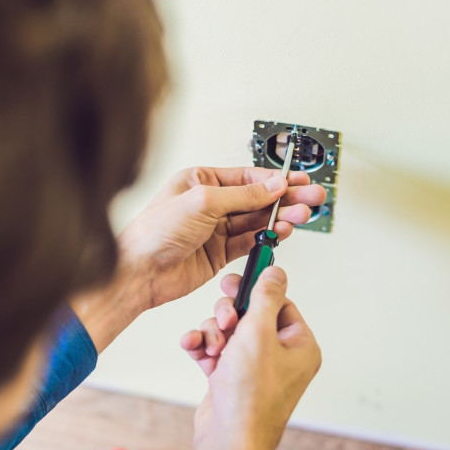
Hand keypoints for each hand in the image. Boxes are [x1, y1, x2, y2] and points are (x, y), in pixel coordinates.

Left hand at [118, 167, 325, 309]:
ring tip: (302, 216)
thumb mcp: (202, 203)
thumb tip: (272, 185)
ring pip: (256, 220)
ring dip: (280, 218)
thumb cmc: (154, 232)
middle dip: (285, 198)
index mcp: (200, 181)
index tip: (297, 182)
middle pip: (256, 198)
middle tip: (311, 198)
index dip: (275, 180)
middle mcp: (209, 204)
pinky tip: (282, 231)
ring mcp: (215, 229)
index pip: (247, 177)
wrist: (138, 272)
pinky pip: (250, 241)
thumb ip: (242, 195)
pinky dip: (267, 237)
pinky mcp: (219, 254)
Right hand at [182, 267, 320, 449]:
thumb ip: (265, 297)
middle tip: (223, 319)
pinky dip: (203, 347)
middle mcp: (279, 357)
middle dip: (229, 315)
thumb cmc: (250, 396)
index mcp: (299, 346)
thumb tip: (276, 272)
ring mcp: (253, 368)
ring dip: (213, 332)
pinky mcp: (230, 379)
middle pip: (250, 315)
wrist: (227, 441)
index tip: (235, 281)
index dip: (255, 291)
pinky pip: (215, 350)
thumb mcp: (258, 334)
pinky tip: (193, 347)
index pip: (279, 304)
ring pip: (228, 331)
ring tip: (210, 346)